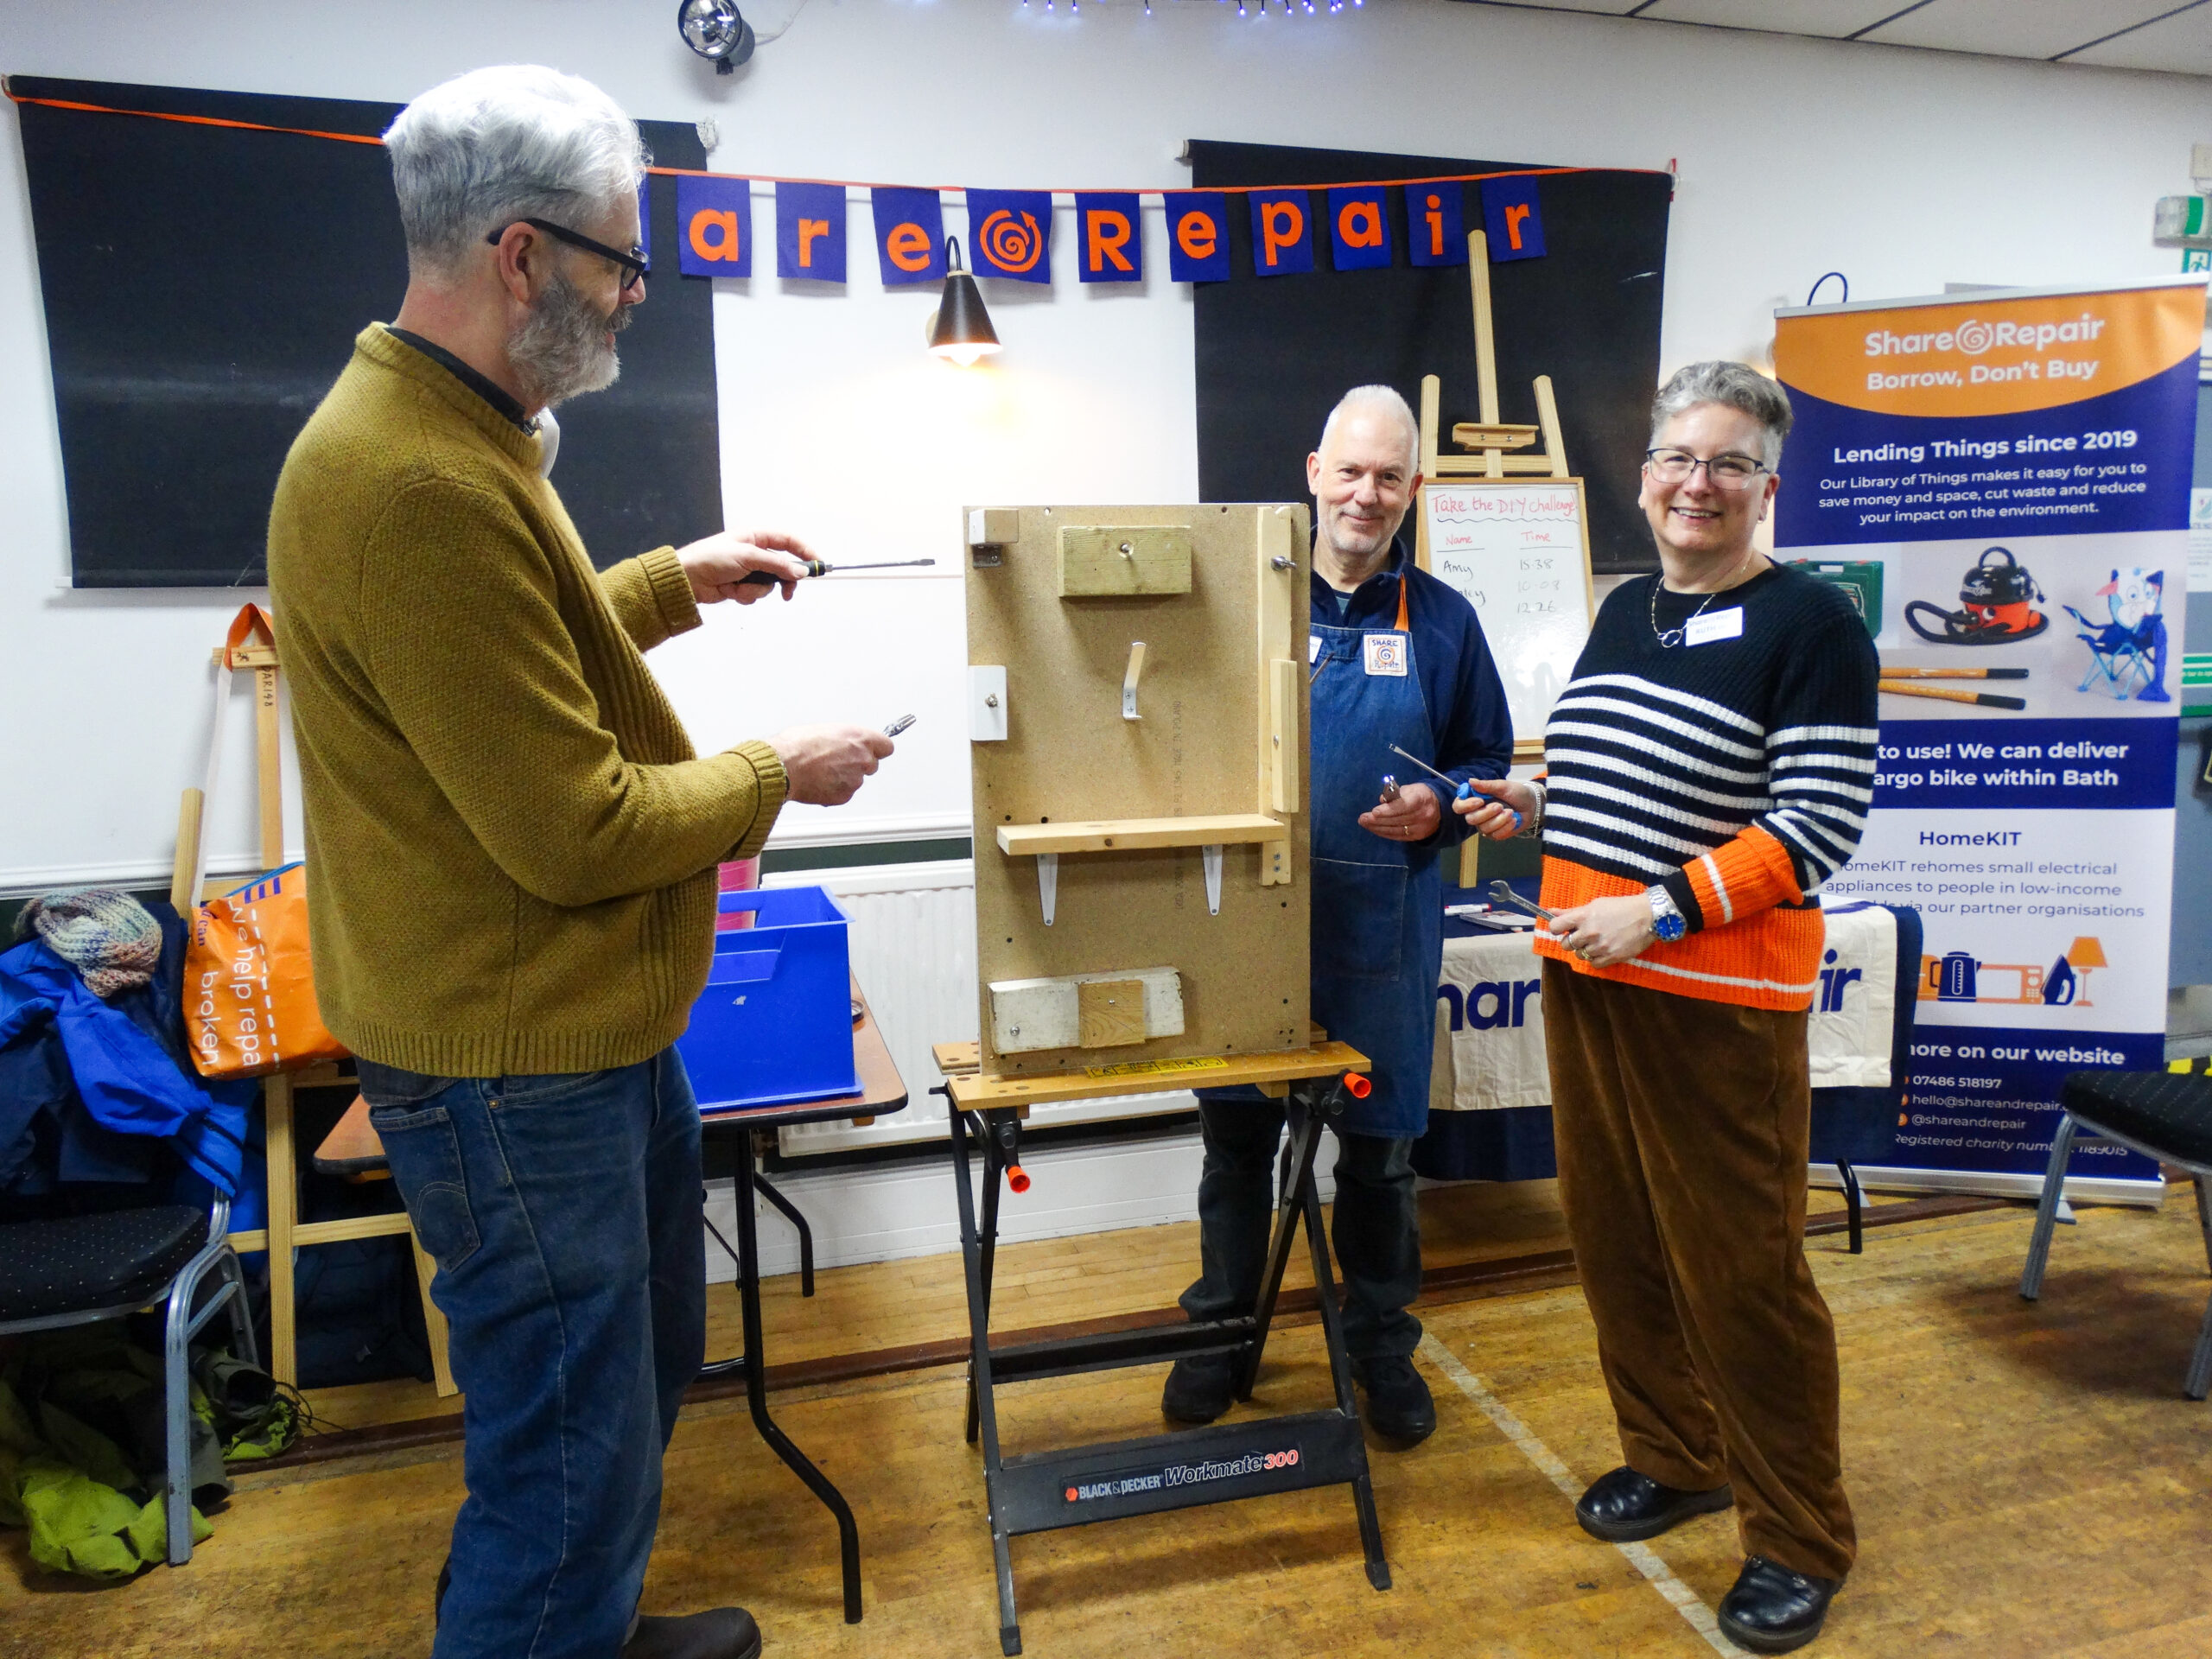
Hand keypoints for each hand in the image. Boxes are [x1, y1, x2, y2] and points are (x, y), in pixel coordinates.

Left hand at [676, 529, 814, 604]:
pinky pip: (755, 594)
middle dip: (782, 580)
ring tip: (739, 586)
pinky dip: (745, 595)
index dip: (804, 551)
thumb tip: (800, 572)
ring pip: (769, 584)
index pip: (788, 541)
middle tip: (788, 592)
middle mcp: (754, 553)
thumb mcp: (747, 557)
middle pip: (782, 567)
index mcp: (756, 537)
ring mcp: (748, 571)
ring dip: (756, 589)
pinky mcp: (741, 586)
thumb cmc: (711, 558)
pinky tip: (730, 591)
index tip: (817, 565)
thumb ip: (776, 564)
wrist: (687, 579)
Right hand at [767, 724, 894, 805]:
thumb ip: (844, 739)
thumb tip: (844, 743)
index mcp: (860, 738)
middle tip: (837, 761)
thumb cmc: (797, 745)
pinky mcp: (844, 796)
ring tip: (821, 770)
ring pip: (856, 780)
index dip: (876, 749)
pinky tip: (818, 782)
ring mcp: (855, 780)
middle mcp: (863, 759)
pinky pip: (844, 793)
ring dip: (844, 777)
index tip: (871, 750)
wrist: (783, 766)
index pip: (886, 747)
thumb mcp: (825, 730)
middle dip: (858, 764)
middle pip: (872, 765)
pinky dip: (834, 790)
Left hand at [1358, 782, 1439, 842]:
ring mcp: (1420, 828)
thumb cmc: (1421, 795)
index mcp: (1421, 800)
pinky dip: (1384, 833)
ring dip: (1377, 827)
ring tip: (1364, 823)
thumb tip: (1382, 800)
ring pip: (1395, 830)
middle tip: (1362, 818)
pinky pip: (1397, 836)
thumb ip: (1396, 793)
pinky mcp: (1416, 837)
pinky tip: (1374, 829)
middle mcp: (1422, 816)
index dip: (1388, 810)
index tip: (1374, 811)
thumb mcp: (1411, 788)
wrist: (1440, 809)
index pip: (1404, 806)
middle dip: (1377, 820)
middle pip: (1397, 820)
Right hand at [1454, 776, 1536, 839]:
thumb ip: (1487, 785)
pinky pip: (1495, 835)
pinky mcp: (1494, 834)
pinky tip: (1513, 820)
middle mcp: (1476, 814)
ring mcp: (1484, 826)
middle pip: (1470, 819)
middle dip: (1486, 813)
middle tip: (1499, 806)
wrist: (1531, 805)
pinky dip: (1506, 827)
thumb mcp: (1503, 786)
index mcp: (1474, 800)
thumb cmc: (1515, 793)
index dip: (1466, 805)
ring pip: (1484, 828)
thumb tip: (1470, 781)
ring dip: (1499, 820)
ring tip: (1510, 812)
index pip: (1458, 806)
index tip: (1479, 801)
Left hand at [1546, 895, 1656, 967]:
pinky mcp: (1611, 957)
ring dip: (1585, 949)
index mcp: (1584, 916)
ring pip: (1579, 955)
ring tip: (1597, 941)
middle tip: (1583, 935)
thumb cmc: (1621, 907)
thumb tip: (1550, 911)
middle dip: (1572, 940)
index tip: (1562, 929)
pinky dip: (1596, 959)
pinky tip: (1603, 950)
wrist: (1648, 916)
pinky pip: (1593, 964)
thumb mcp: (1595, 904)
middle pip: (1566, 944)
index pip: (1555, 926)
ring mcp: (1600, 946)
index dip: (1556, 928)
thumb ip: (1571, 911)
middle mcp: (1589, 932)